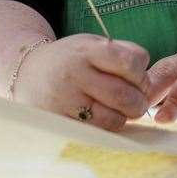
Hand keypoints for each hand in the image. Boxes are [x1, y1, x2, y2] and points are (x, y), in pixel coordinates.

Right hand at [12, 33, 149, 130]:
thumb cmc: (71, 59)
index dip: (141, 73)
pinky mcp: (60, 122)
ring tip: (120, 109)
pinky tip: (104, 117)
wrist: (29, 73)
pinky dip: (108, 128)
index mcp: (87, 50)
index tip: (138, 77)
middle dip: (139, 101)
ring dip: (125, 117)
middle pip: (125, 95)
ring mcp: (66, 101)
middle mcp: (75, 75)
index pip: (130, 62)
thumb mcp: (92, 44)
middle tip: (137, 100)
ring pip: (114, 119)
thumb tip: (147, 70)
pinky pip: (97, 133)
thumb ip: (122, 51)